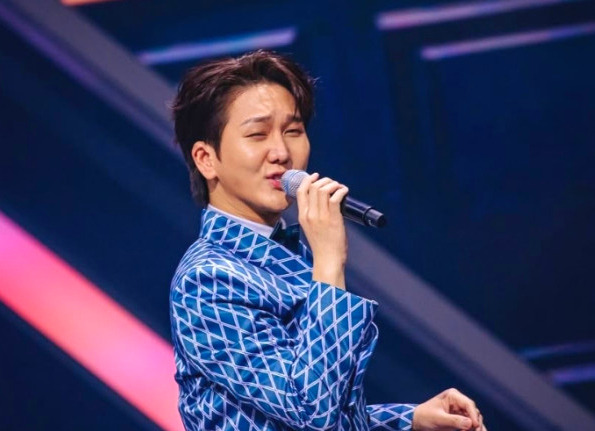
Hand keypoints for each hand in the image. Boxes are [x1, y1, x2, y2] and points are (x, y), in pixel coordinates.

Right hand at [296, 173, 348, 288]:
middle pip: (314, 187)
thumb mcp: (310, 228)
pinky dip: (341, 190)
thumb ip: (313, 215)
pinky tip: (345, 192)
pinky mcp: (333, 219)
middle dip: (325, 180)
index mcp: (303, 216)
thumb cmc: (322, 245)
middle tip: (333, 184)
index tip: (316, 175)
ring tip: (340, 187)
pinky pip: (336, 197)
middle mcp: (310, 214)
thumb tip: (325, 200)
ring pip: (324, 189)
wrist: (327, 259)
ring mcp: (321, 216)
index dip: (308, 180)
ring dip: (334, 184)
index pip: (301, 191)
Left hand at [412, 388, 486, 430]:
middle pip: (474, 412)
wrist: (417, 421)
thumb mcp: (438, 419)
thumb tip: (470, 423)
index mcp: (453, 396)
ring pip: (474, 419)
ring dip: (477, 427)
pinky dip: (474, 429)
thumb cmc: (425, 417)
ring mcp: (460, 410)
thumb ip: (453, 420)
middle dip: (476, 423)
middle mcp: (459, 401)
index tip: (474, 425)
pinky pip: (470, 424)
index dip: (474, 415)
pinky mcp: (460, 419)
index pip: (468, 404)